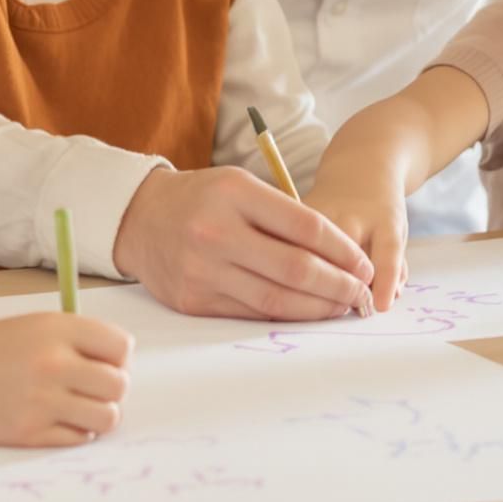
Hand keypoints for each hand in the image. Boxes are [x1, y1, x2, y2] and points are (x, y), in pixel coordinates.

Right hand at [0, 315, 133, 446]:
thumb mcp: (25, 327)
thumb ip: (70, 340)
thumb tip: (116, 363)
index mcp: (54, 328)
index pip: (121, 346)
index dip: (117, 357)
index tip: (102, 363)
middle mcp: (53, 363)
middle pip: (119, 385)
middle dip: (109, 390)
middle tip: (87, 390)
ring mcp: (42, 401)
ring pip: (107, 417)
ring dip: (96, 416)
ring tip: (74, 410)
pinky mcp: (28, 434)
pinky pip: (78, 440)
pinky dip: (73, 434)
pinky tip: (52, 422)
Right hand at [111, 166, 373, 319]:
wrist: (139, 220)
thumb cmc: (202, 199)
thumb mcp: (239, 186)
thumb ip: (283, 215)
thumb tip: (342, 257)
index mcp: (233, 193)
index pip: (306, 226)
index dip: (343, 250)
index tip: (364, 263)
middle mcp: (215, 231)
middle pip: (295, 268)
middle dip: (339, 285)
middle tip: (362, 292)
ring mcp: (201, 269)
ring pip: (276, 299)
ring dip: (318, 307)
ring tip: (342, 306)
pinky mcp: (193, 300)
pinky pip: (251, 313)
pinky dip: (286, 315)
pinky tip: (306, 312)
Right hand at [306, 170, 409, 311]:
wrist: (359, 166)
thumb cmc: (380, 212)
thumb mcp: (396, 234)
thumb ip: (394, 269)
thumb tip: (380, 303)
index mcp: (385, 218)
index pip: (388, 249)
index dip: (385, 278)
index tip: (381, 305)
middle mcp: (351, 213)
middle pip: (345, 251)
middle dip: (345, 286)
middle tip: (348, 308)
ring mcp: (319, 211)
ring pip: (312, 251)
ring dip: (317, 281)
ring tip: (323, 299)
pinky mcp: (294, 212)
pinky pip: (291, 245)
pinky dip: (295, 268)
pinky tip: (295, 283)